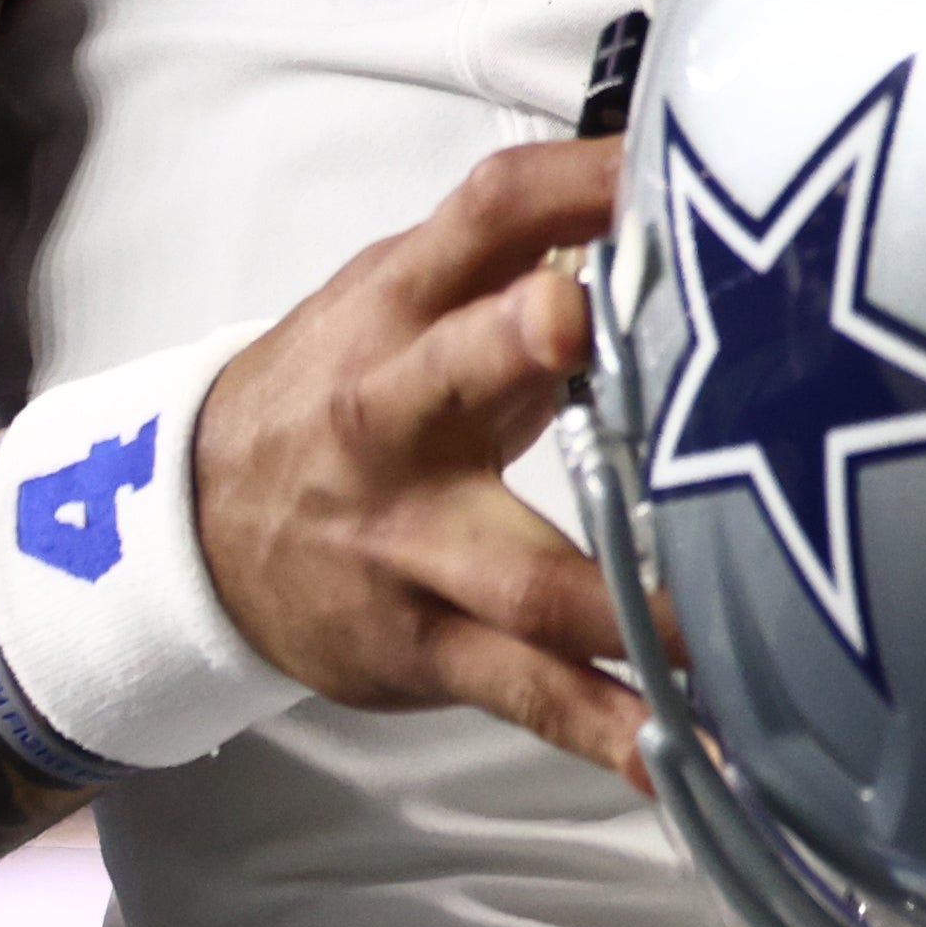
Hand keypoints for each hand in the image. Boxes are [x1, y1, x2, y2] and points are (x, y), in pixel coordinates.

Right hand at [190, 138, 645, 789]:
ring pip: (519, 576)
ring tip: (731, 626)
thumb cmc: (344, 388)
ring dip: (628, 605)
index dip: (576, 181)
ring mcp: (410, 547)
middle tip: (587, 329)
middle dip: (522, 347)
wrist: (194, 526)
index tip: (669, 166)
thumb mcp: (406, 292)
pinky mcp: (426, 650)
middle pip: (460, 373)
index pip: (488, 213)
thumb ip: (523, 247)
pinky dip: (611, 731)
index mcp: (402, 306)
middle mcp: (396, 418)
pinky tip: (694, 760)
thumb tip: (668, 188)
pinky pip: (530, 694)